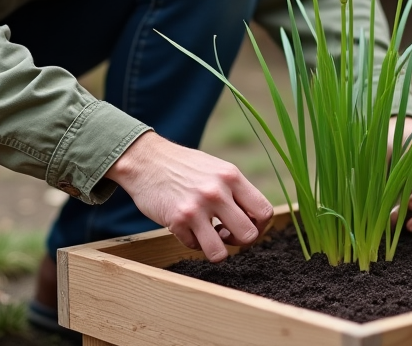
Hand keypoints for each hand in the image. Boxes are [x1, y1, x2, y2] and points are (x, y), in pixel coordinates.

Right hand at [105, 131, 273, 261]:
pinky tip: (186, 227)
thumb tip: (256, 221)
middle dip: (240, 241)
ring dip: (217, 250)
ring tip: (209, 237)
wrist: (146, 160)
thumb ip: (236, 191)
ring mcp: (196, 208)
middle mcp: (217, 192)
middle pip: (249, 235)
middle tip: (227, 233)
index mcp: (231, 176)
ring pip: (222, 252)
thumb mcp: (216, 169)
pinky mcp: (177, 221)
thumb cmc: (184, 167)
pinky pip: (195, 247)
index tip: (247, 225)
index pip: (265, 212)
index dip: (260, 226)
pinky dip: (192, 241)